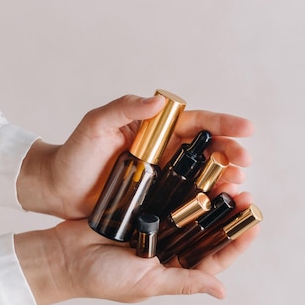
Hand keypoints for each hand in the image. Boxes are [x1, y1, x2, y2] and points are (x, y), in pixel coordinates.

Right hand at [14, 192, 258, 304]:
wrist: (62, 255)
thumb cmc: (103, 277)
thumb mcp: (148, 282)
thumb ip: (185, 282)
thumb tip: (221, 292)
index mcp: (175, 269)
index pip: (215, 257)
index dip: (237, 242)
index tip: (255, 224)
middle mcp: (170, 247)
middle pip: (208, 229)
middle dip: (228, 213)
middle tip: (245, 192)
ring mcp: (158, 225)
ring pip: (192, 209)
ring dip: (211, 195)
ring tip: (228, 178)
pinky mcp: (144, 207)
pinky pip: (170, 193)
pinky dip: (185, 184)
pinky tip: (199, 171)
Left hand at [17, 95, 253, 218]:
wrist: (56, 189)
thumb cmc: (74, 153)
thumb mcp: (96, 125)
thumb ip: (124, 109)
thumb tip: (158, 102)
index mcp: (156, 130)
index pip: (195, 123)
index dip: (222, 124)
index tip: (247, 128)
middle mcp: (165, 151)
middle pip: (206, 149)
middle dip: (230, 152)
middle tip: (245, 161)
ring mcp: (163, 176)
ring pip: (203, 174)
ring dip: (225, 177)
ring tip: (240, 183)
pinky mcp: (158, 199)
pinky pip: (188, 197)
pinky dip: (208, 199)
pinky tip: (222, 203)